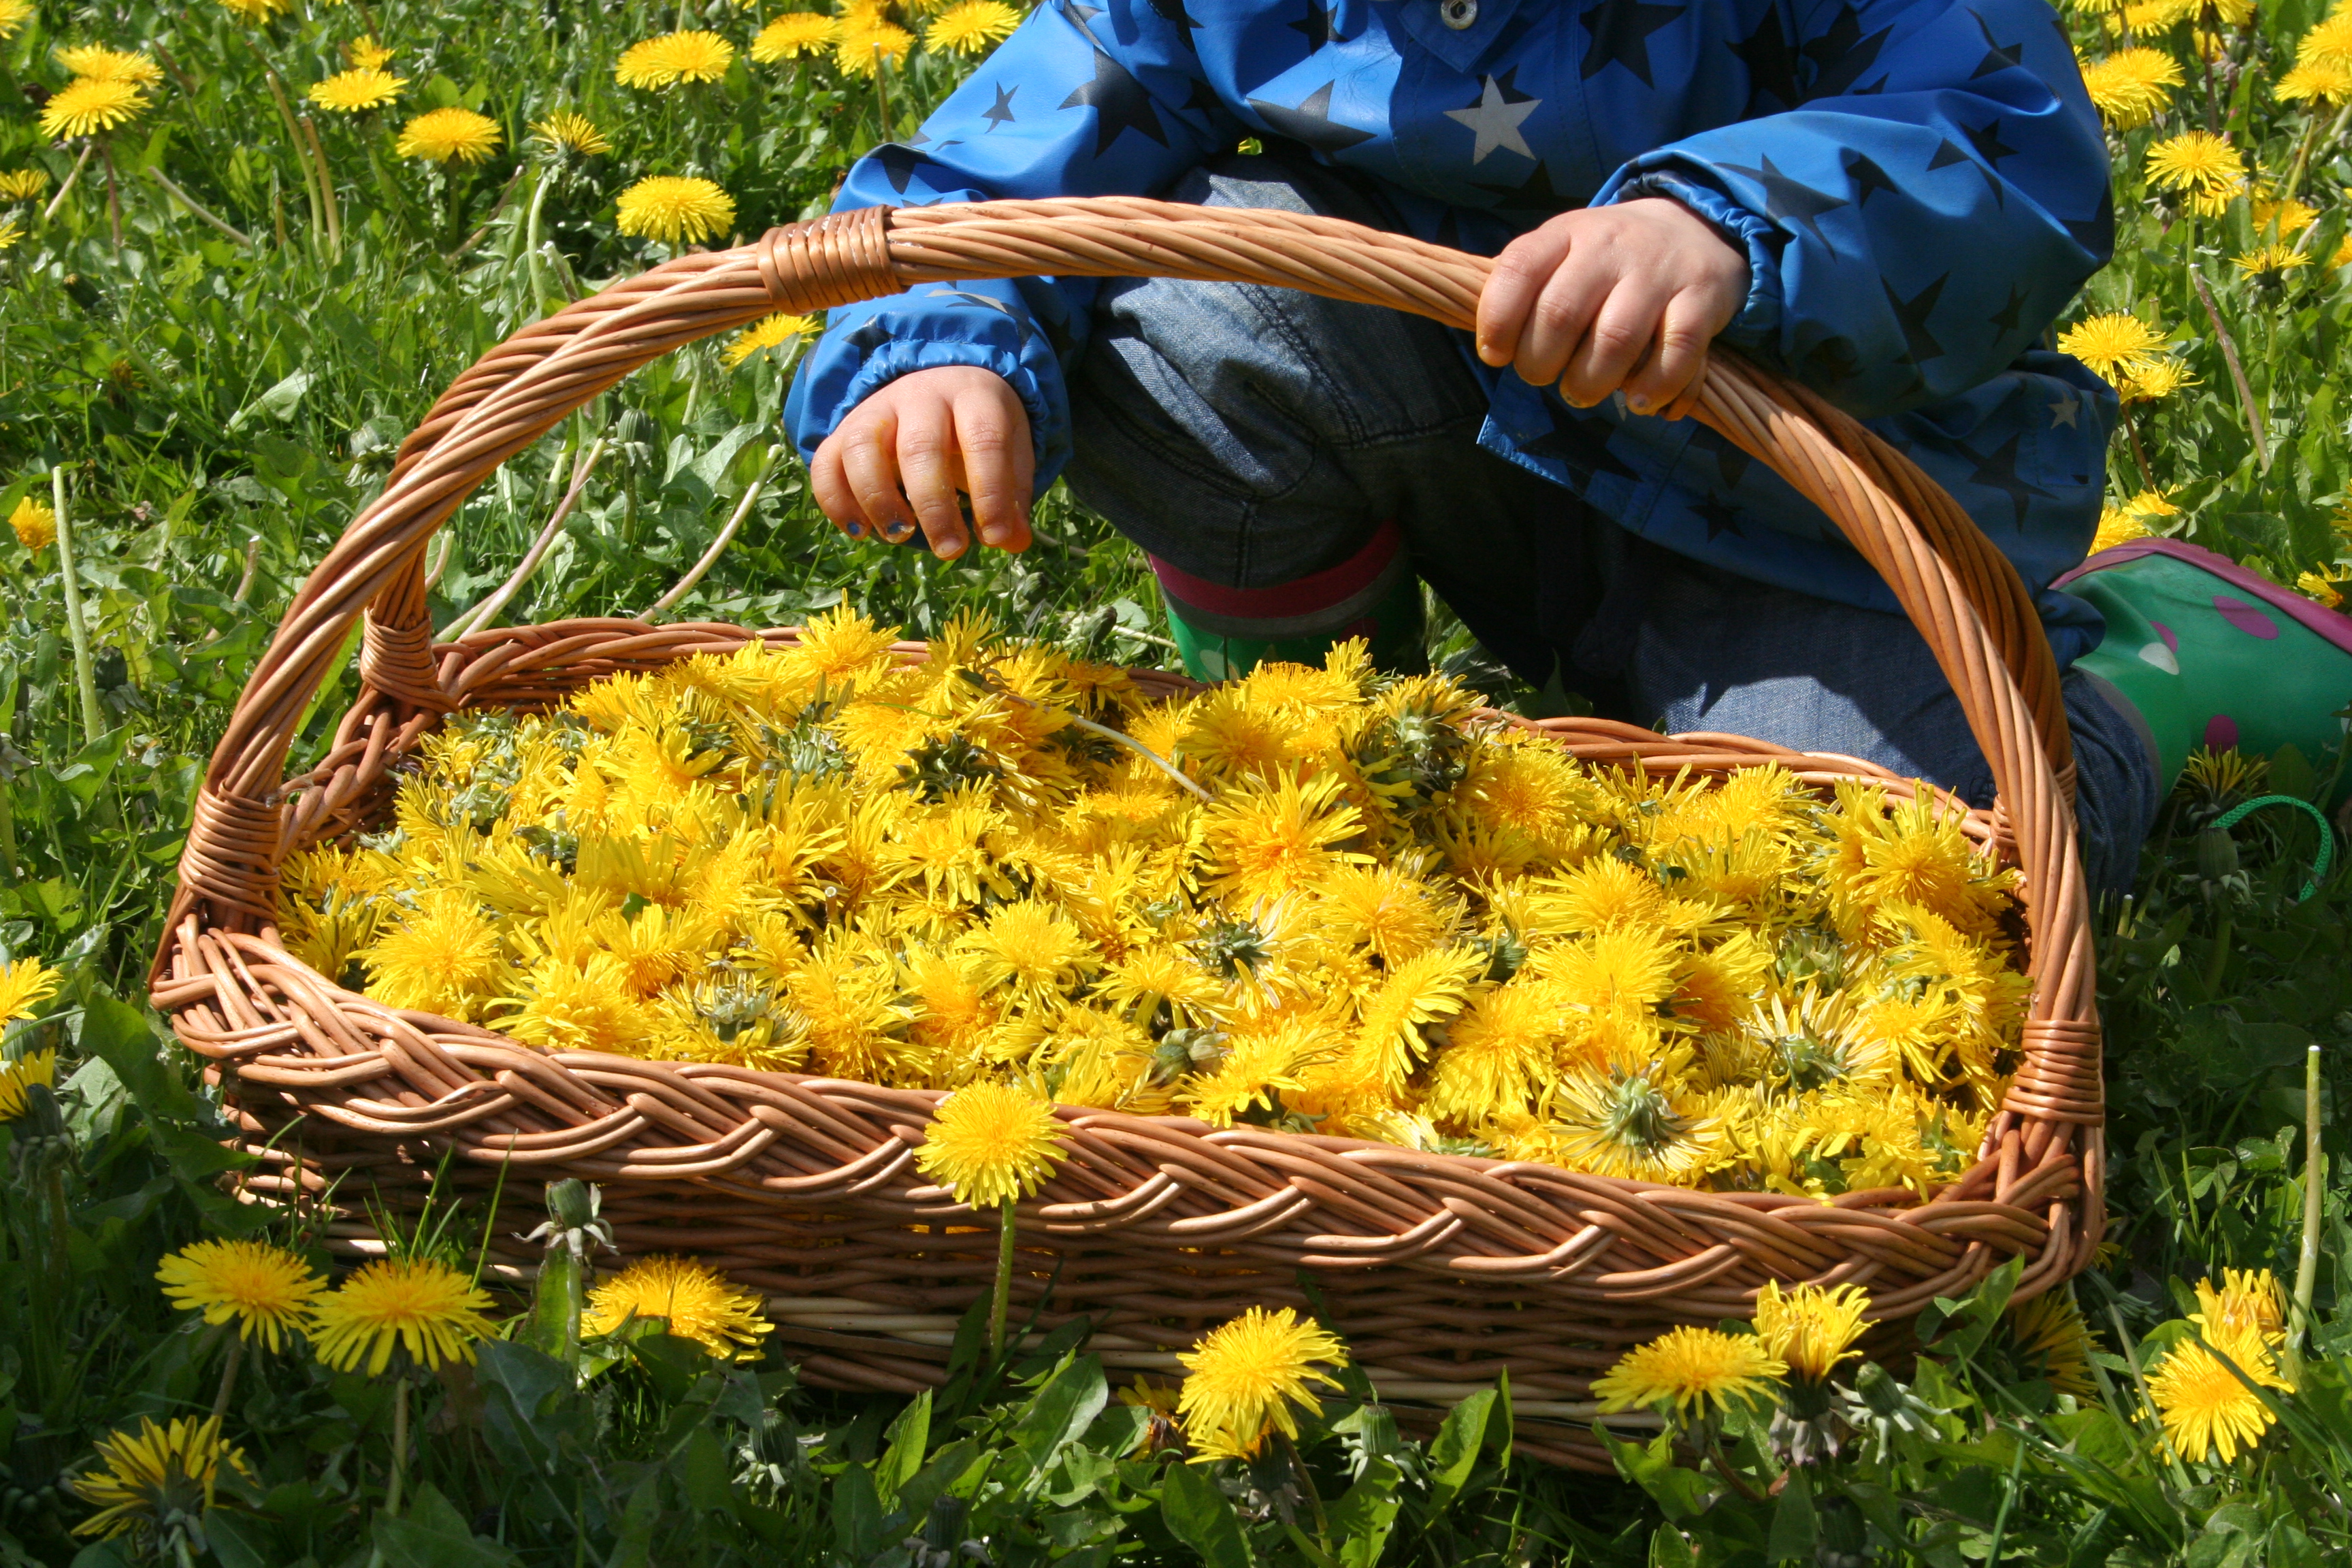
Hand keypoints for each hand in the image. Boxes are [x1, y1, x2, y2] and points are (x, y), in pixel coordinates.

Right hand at [810, 365, 1034, 559]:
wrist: (936, 385)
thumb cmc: (975, 430)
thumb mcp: (1009, 451)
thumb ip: (1012, 494)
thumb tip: (1012, 542)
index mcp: (973, 396)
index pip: (984, 440)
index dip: (992, 493)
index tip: (996, 538)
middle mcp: (921, 396)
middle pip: (919, 447)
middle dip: (934, 506)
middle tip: (951, 550)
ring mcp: (876, 410)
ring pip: (862, 448)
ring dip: (878, 500)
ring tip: (901, 538)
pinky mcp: (843, 430)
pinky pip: (826, 463)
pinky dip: (835, 502)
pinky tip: (860, 532)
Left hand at [1474, 197, 1749, 419]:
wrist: (1694, 227)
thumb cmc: (1607, 260)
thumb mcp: (1561, 252)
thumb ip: (1524, 286)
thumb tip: (1492, 343)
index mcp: (1565, 233)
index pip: (1517, 269)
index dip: (1497, 321)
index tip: (1495, 355)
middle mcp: (1610, 246)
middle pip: (1560, 314)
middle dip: (1540, 365)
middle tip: (1545, 377)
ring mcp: (1658, 271)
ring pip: (1615, 339)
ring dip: (1590, 383)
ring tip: (1584, 391)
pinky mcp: (1703, 298)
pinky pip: (1676, 352)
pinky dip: (1653, 387)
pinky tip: (1639, 401)